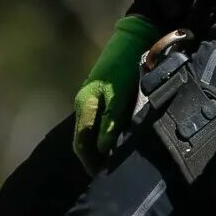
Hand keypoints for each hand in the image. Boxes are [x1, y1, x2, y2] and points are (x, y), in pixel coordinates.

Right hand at [71, 16, 157, 171]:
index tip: (100, 177)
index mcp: (85, 104)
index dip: (89, 162)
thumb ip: (112, 120)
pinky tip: (117, 142)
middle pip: (83, 139)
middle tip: (108, 175)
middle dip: (93, 159)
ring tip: (114, 162)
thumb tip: (104, 148)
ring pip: (90, 131)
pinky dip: (104, 136)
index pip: (81, 143)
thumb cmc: (126, 66)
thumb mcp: (122, 94)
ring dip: (99, 148)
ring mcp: (91, 98)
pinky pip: (98, 122)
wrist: (133, 38)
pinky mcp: (101, 94)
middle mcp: (84, 103)